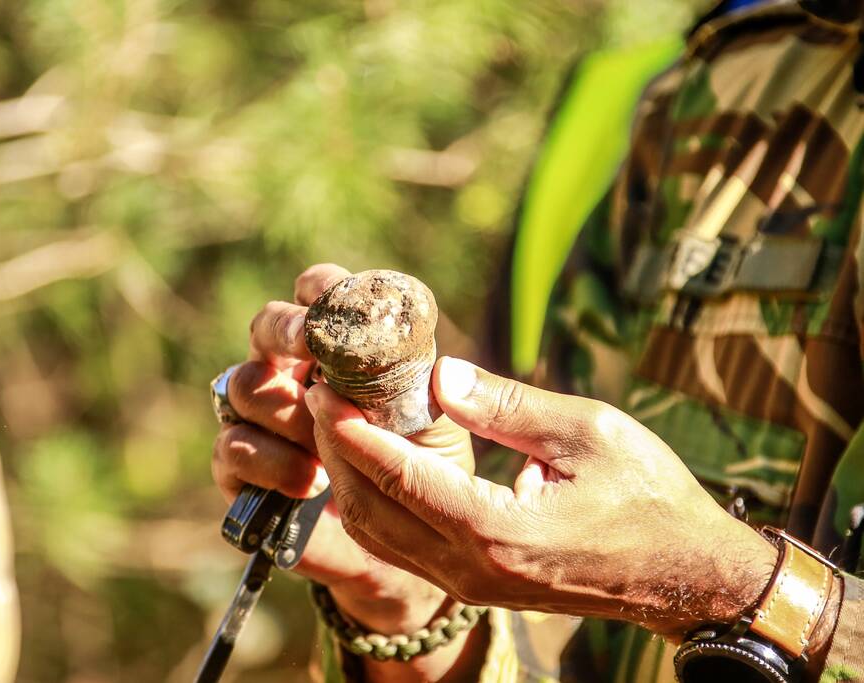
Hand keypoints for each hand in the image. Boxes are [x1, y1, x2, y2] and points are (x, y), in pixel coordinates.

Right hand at [211, 264, 474, 643]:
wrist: (403, 542)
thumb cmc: (420, 467)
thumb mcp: (432, 423)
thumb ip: (424, 389)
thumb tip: (444, 371)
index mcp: (338, 346)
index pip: (316, 292)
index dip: (320, 290)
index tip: (334, 305)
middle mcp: (293, 371)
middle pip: (264, 326)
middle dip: (283, 332)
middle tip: (309, 349)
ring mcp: (262, 419)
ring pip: (244, 385)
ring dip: (284, 409)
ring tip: (324, 440)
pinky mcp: (243, 469)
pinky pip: (233, 447)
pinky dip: (273, 462)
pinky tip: (310, 483)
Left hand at [306, 356, 780, 637]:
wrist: (682, 576)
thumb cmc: (647, 497)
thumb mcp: (587, 434)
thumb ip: (509, 406)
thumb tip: (441, 376)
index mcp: (500, 532)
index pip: (402, 480)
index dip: (354, 434)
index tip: (324, 390)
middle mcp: (473, 568)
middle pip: (374, 510)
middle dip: (336, 451)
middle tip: (319, 394)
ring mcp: (470, 584)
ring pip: (380, 534)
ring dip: (348, 478)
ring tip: (335, 421)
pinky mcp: (474, 583)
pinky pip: (402, 545)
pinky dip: (374, 502)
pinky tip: (369, 461)